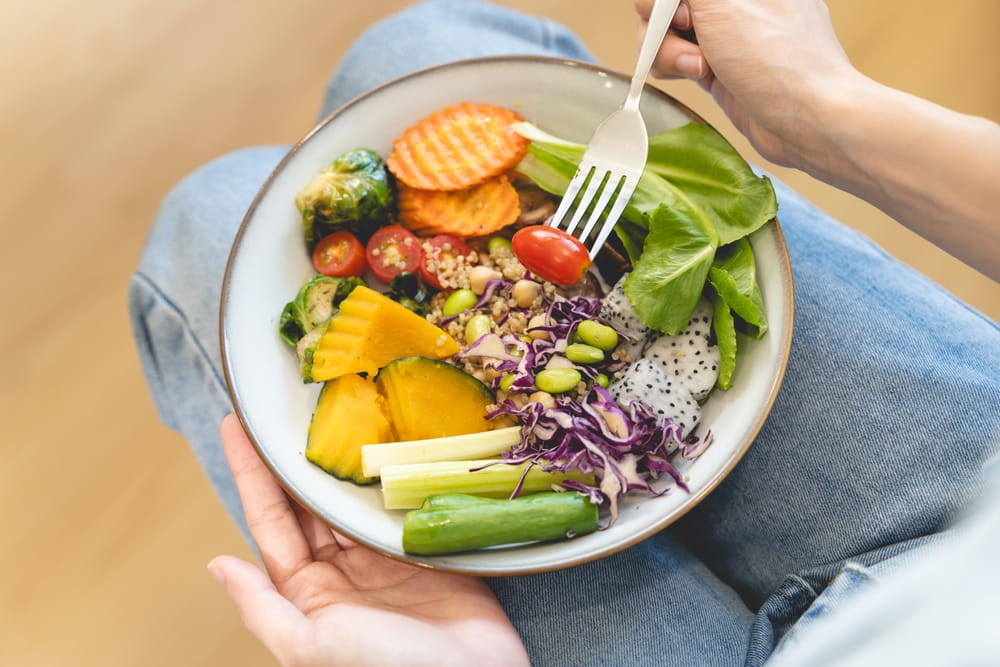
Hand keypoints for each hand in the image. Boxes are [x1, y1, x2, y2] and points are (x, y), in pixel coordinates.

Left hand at [208, 414, 528, 666]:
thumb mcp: (311, 647)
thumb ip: (264, 609)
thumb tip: (217, 565)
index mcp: (307, 594)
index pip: (270, 521)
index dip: (249, 473)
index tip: (235, 427)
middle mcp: (343, 571)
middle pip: (310, 501)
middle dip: (294, 457)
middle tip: (285, 406)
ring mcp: (385, 558)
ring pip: (353, 497)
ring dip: (342, 458)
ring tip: (333, 411)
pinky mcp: (427, 549)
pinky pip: (404, 503)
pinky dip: (394, 472)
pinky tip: (389, 440)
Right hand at [634, 0, 857, 168]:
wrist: (806, 119)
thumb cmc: (778, 57)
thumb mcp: (722, 3)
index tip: (677, 11)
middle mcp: (734, 1)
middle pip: (667, 4)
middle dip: (663, 23)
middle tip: (688, 32)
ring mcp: (724, 33)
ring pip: (666, 31)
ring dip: (669, 50)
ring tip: (699, 66)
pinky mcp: (716, 65)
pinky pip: (676, 58)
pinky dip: (675, 67)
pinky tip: (698, 76)